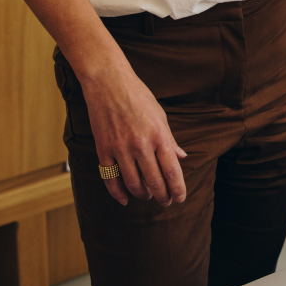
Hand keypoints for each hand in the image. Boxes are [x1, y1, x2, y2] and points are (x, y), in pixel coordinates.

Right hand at [81, 66, 187, 206]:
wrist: (109, 83)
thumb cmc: (138, 96)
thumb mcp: (160, 115)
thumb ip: (170, 139)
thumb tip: (181, 157)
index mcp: (159, 135)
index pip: (171, 170)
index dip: (177, 188)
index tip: (180, 198)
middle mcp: (141, 144)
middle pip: (154, 181)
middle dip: (162, 196)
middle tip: (166, 202)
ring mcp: (120, 148)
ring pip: (133, 183)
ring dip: (142, 194)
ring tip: (148, 196)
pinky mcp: (104, 149)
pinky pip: (110, 178)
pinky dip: (118, 192)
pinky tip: (125, 199)